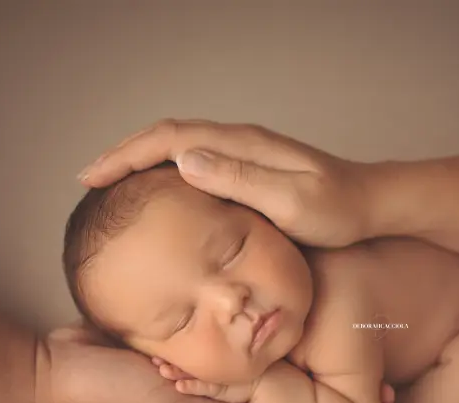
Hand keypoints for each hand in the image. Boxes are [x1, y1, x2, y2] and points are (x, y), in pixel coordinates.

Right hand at [32, 320, 283, 402]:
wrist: (48, 369)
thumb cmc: (109, 399)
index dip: (279, 385)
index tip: (302, 355)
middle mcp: (190, 396)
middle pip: (239, 375)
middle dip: (256, 352)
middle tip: (275, 317)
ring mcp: (172, 367)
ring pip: (217, 348)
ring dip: (230, 331)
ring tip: (258, 301)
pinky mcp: (157, 341)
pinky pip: (190, 329)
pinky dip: (200, 318)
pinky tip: (217, 297)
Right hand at [77, 119, 373, 246]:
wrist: (371, 204)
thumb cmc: (337, 210)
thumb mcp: (292, 201)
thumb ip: (241, 181)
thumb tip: (184, 162)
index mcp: (242, 146)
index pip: (170, 139)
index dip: (127, 155)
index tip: (92, 176)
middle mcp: (239, 142)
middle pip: (167, 137)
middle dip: (123, 155)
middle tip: (88, 178)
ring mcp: (245, 153)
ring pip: (179, 147)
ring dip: (141, 160)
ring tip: (110, 181)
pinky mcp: (251, 168)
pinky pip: (196, 160)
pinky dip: (165, 170)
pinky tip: (159, 189)